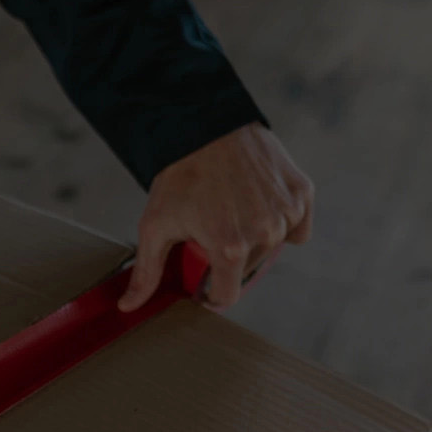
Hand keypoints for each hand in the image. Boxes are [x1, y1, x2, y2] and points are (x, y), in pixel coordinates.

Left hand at [119, 123, 313, 310]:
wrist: (206, 125)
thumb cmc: (180, 174)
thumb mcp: (155, 224)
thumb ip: (147, 271)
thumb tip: (129, 307)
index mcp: (230, 249)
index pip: (227, 295)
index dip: (210, 290)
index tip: (203, 278)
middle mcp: (265, 234)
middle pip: (248, 270)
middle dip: (229, 259)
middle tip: (212, 231)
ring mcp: (286, 213)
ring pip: (273, 248)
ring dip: (256, 240)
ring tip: (233, 212)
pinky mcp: (302, 193)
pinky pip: (298, 227)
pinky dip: (283, 223)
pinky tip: (259, 206)